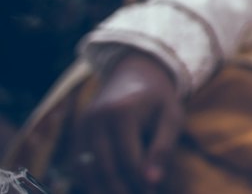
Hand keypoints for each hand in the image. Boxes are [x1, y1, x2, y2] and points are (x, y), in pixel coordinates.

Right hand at [73, 50, 183, 193]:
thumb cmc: (159, 99)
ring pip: (87, 169)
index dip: (140, 180)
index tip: (153, 191)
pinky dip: (90, 180)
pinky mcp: (77, 131)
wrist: (136, 73)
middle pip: (104, 167)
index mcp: (123, 112)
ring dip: (103, 188)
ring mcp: (83, 125)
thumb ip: (162, 148)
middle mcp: (97, 119)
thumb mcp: (171, 117)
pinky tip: (106, 188)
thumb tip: (152, 181)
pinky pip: (78, 163)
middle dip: (120, 189)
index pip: (129, 158)